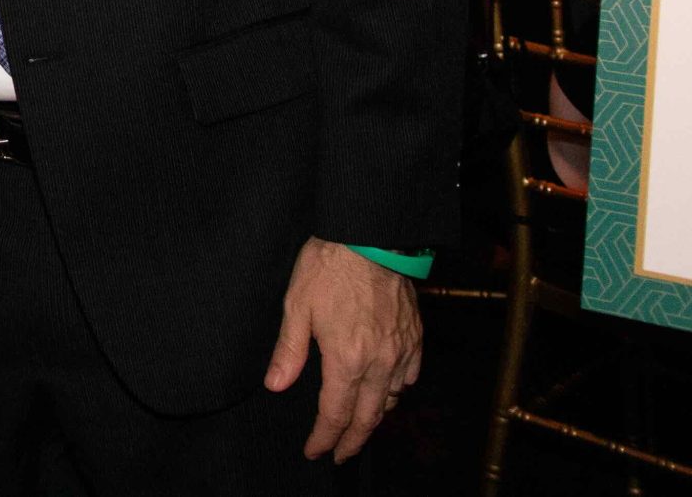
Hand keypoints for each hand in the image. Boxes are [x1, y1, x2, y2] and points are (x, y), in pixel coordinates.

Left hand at [264, 237, 422, 461]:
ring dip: (374, 417)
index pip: (335, 414)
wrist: (370, 236)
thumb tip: (275, 385)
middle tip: (340, 454)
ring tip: (359, 425)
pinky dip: (397, 390)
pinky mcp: (415, 337)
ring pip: (391, 399)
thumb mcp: (296, 306)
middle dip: (352, 441)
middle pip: (368, 417)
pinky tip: (387, 389)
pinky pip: (410, 376)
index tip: (315, 451)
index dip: (325, 438)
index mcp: (347, 359)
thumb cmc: (329, 267)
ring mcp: (402, 350)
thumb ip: (288, 351)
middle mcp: (379, 362)